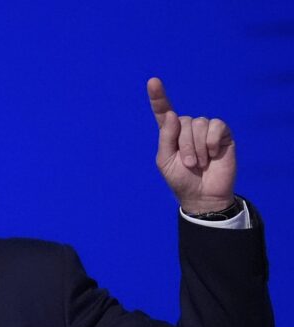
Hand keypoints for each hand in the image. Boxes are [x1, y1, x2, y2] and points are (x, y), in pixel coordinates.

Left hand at [147, 77, 235, 212]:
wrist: (202, 196)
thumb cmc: (181, 180)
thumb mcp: (166, 160)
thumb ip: (166, 137)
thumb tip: (173, 114)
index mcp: (170, 133)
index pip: (163, 111)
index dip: (158, 97)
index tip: (153, 81)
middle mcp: (187, 128)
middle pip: (183, 121)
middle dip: (184, 146)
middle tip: (189, 164)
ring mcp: (206, 130)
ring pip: (199, 123)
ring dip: (198, 147)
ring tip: (200, 163)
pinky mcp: (222, 134)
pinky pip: (216, 126)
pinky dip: (212, 142)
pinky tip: (213, 155)